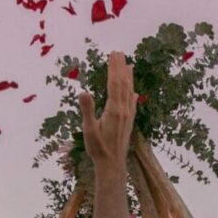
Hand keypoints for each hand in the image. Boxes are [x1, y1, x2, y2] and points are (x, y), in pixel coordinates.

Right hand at [80, 51, 135, 170]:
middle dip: (121, 68)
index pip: (114, 83)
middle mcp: (123, 110)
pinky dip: (133, 94)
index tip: (113, 54)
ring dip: (128, 78)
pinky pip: (132, 104)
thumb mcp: (89, 129)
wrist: (112, 164)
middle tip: (119, 52)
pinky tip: (135, 92)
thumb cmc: (98, 148)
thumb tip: (82, 91)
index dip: (114, 68)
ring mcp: (128, 116)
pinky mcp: (129, 122)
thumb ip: (87, 110)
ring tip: (129, 65)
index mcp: (114, 110)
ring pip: (129, 92)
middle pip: (123, 84)